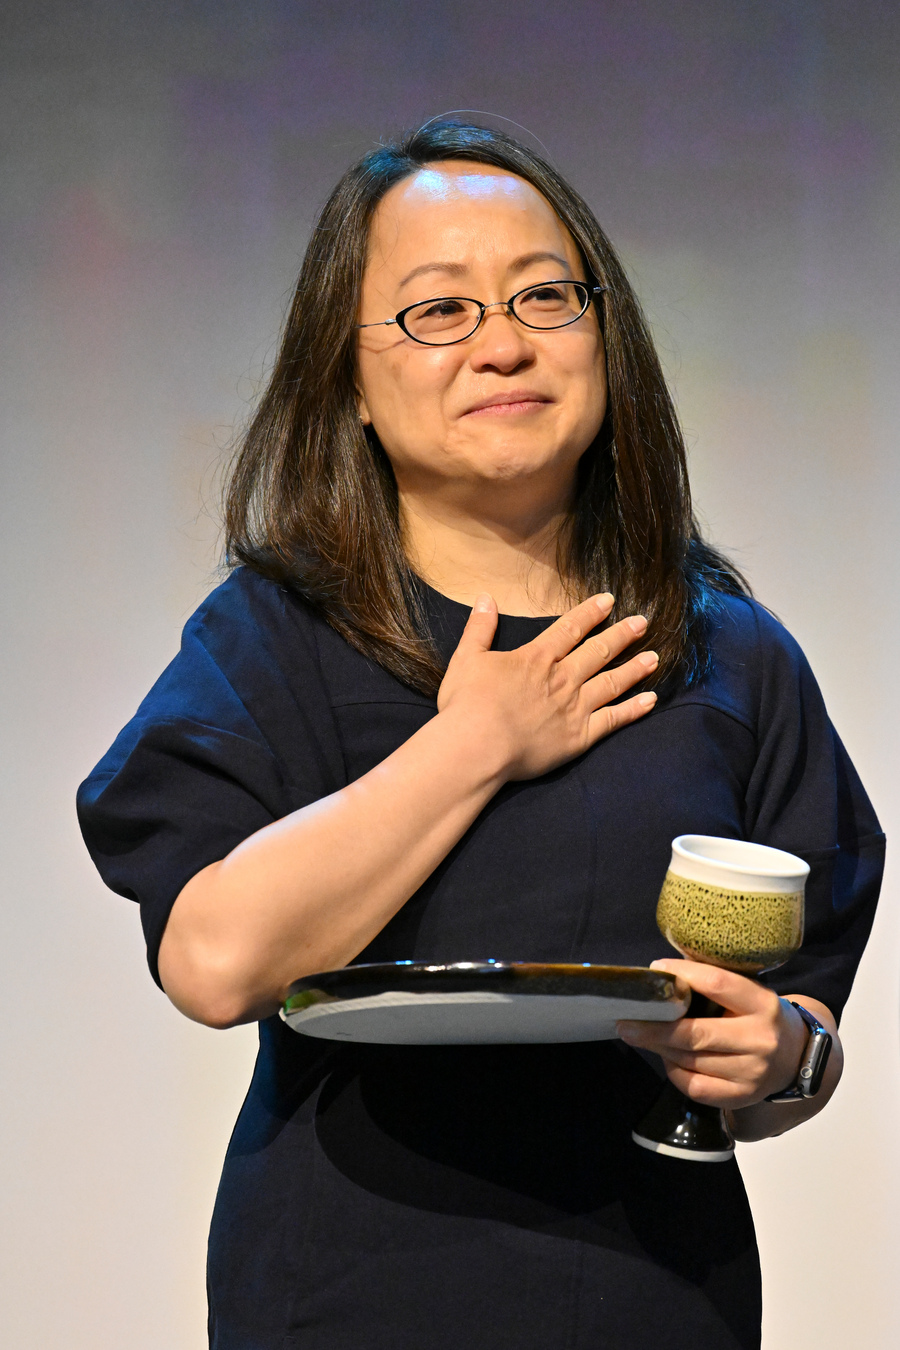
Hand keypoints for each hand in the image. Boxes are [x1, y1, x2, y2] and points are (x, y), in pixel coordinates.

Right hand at [437, 592, 657, 781]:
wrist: (476, 746)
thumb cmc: (466, 704)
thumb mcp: (466, 659)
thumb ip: (479, 628)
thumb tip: (484, 598)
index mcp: (536, 658)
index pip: (570, 629)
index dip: (590, 613)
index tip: (609, 600)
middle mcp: (562, 678)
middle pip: (599, 651)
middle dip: (623, 635)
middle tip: (643, 622)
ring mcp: (574, 708)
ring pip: (612, 682)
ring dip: (634, 668)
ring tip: (654, 658)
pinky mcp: (579, 737)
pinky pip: (613, 720)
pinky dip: (634, 710)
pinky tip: (650, 700)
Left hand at [616, 959, 808, 1109]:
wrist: (797, 1057)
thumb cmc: (759, 1016)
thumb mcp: (749, 992)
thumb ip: (713, 984)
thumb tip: (660, 974)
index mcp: (763, 1003)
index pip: (717, 983)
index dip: (681, 976)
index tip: (654, 970)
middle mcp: (761, 1039)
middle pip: (696, 1033)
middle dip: (654, 1028)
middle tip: (625, 1021)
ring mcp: (753, 1073)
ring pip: (691, 1061)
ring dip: (660, 1048)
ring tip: (642, 1036)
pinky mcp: (742, 1096)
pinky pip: (695, 1086)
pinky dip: (675, 1072)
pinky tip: (669, 1059)